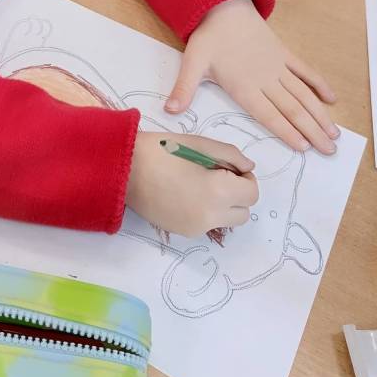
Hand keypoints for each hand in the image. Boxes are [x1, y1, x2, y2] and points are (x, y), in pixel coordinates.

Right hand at [126, 131, 258, 237]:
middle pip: (243, 213)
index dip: (246, 178)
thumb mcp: (200, 144)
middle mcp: (211, 215)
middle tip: (218, 176)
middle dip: (238, 195)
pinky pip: (206, 224)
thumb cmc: (162, 150)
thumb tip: (248, 167)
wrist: (124, 168)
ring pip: (226, 221)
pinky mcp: (183, 232)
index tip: (230, 167)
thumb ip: (231, 155)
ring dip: (224, 206)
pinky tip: (186, 194)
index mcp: (219, 191)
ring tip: (202, 185)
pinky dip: (206, 212)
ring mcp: (196, 228)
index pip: (252, 193)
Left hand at [166, 0, 338, 153]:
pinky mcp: (283, 54)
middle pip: (292, 109)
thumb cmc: (208, 37)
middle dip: (312, 131)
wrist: (223, 5)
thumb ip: (184, 89)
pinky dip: (318, 84)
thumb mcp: (192, 63)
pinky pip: (305, 71)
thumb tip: (169, 111)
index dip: (287, 131)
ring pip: (303, 94)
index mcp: (244, 86)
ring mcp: (277, 66)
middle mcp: (265, 79)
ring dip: (319, 114)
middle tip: (330, 150)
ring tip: (334, 133)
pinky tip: (331, 99)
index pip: (269, 114)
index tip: (305, 147)